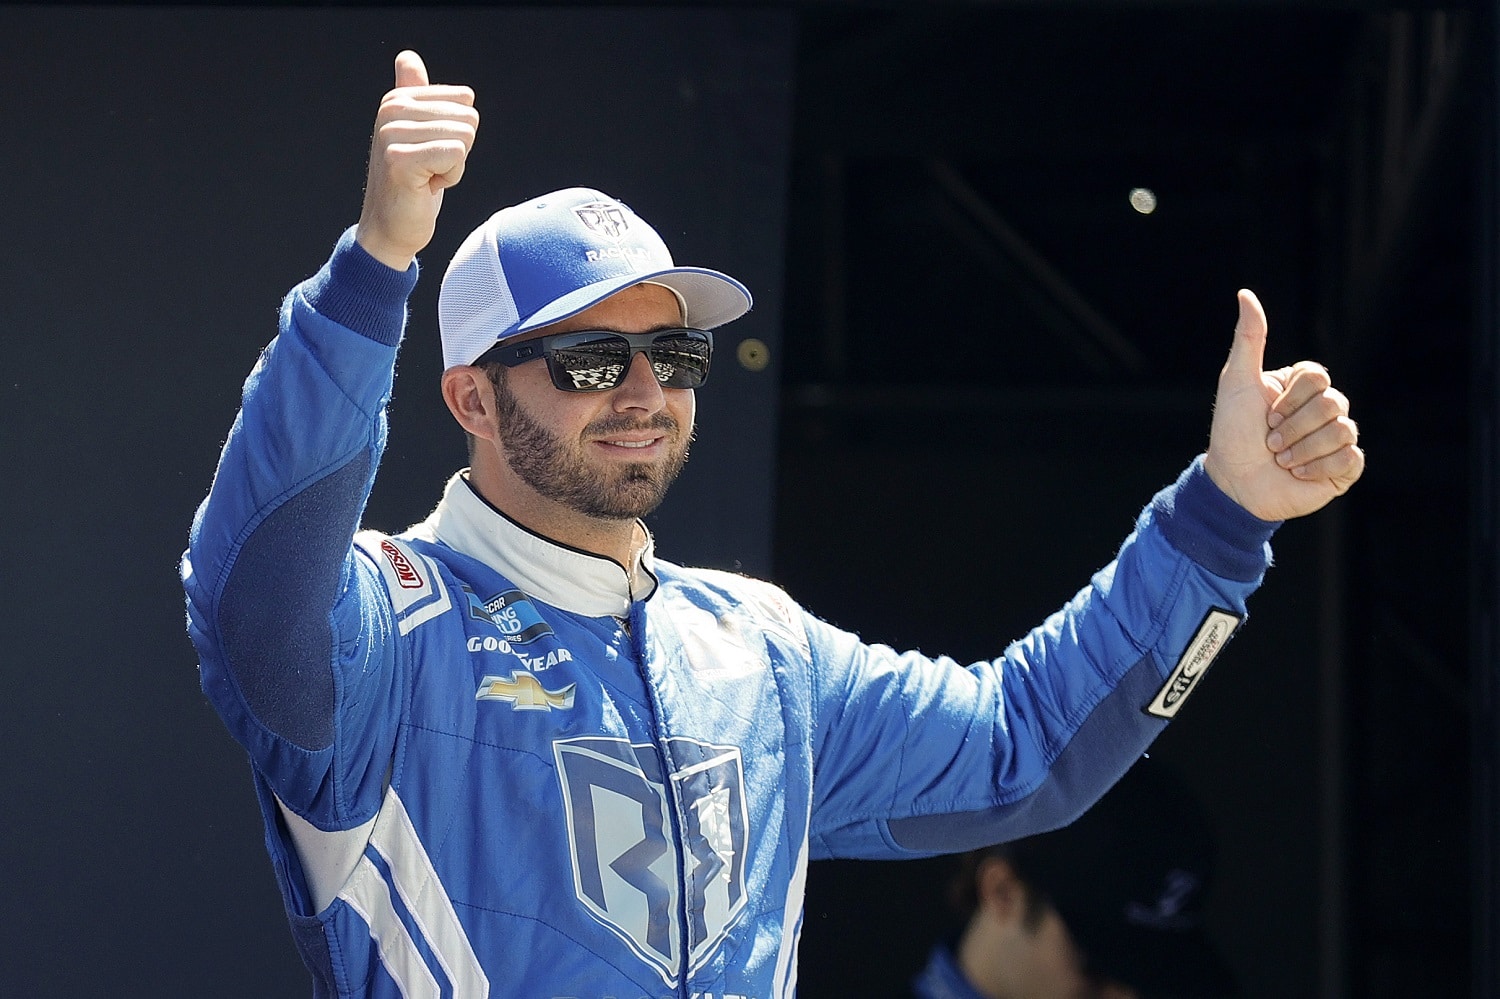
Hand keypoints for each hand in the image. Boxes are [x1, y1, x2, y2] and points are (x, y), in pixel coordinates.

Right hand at [355, 50, 478, 269]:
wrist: (390, 228)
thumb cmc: (411, 183)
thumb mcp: (416, 133)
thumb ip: (413, 94)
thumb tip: (407, 57)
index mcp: (397, 99)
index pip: (464, 101)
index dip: (457, 134)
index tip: (431, 152)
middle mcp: (390, 110)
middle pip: (467, 119)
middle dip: (457, 151)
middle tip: (429, 169)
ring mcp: (392, 133)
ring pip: (463, 138)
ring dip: (453, 167)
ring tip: (426, 177)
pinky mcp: (400, 159)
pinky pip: (456, 156)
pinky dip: (450, 178)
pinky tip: (426, 187)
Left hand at [1203, 290, 1363, 520]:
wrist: (1233, 484)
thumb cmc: (1232, 431)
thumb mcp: (1237, 382)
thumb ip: (1248, 339)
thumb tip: (1245, 293)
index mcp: (1303, 386)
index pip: (1318, 376)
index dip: (1291, 399)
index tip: (1266, 413)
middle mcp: (1324, 409)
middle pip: (1333, 403)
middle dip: (1294, 427)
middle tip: (1271, 441)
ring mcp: (1336, 438)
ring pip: (1342, 431)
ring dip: (1302, 450)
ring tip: (1281, 460)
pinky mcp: (1343, 468)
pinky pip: (1350, 459)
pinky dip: (1317, 468)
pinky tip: (1298, 474)